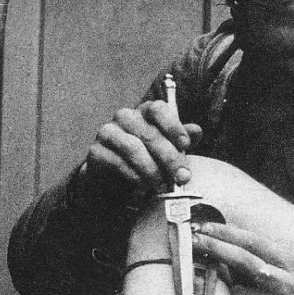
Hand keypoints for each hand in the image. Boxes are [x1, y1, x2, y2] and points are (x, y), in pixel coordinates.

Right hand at [85, 100, 202, 194]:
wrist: (114, 178)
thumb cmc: (146, 158)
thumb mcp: (167, 149)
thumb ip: (181, 140)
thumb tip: (197, 131)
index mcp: (145, 112)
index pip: (158, 109)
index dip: (173, 126)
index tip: (186, 144)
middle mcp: (126, 117)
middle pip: (150, 133)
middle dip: (170, 158)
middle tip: (182, 177)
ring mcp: (108, 132)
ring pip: (133, 148)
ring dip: (152, 169)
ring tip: (162, 185)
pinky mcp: (96, 151)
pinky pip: (117, 162)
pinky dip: (134, 176)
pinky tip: (144, 186)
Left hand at [193, 223, 293, 294]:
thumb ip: (284, 248)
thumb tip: (252, 238)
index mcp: (293, 260)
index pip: (253, 241)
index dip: (226, 232)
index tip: (206, 227)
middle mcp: (284, 282)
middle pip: (241, 262)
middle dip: (214, 249)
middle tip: (194, 241)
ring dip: (223, 288)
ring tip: (212, 282)